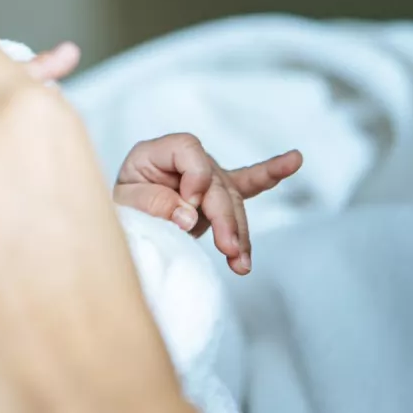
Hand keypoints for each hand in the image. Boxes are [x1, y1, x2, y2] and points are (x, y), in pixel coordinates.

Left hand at [115, 134, 301, 274]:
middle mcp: (184, 159)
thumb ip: (151, 203)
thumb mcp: (121, 205)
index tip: (187, 207)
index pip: (188, 149)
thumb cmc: (118, 208)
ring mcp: (206, 176)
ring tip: (242, 263)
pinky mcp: (218, 194)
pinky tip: (294, 160)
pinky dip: (271, 174)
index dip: (195, 177)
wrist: (119, 220)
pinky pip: (248, 183)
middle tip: (229, 250)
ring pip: (231, 199)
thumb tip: (187, 215)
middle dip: (224, 217)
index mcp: (155, 152)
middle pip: (215, 180)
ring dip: (239, 231)